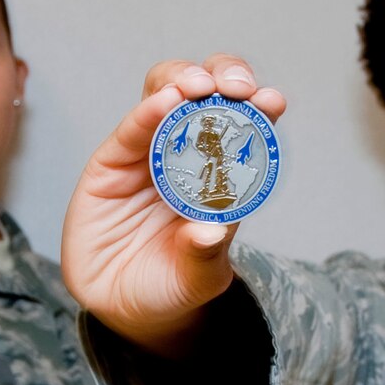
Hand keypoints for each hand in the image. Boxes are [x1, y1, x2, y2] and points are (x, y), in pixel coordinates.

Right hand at [61, 54, 284, 351]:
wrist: (120, 308)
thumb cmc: (170, 287)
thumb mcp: (196, 280)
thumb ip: (204, 256)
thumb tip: (210, 231)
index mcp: (223, 176)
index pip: (246, 127)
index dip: (259, 107)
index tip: (272, 101)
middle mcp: (188, 154)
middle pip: (207, 94)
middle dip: (225, 76)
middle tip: (238, 87)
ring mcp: (148, 153)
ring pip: (166, 93)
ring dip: (184, 79)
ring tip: (198, 86)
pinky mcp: (112, 162)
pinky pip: (129, 129)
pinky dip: (146, 110)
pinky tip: (163, 102)